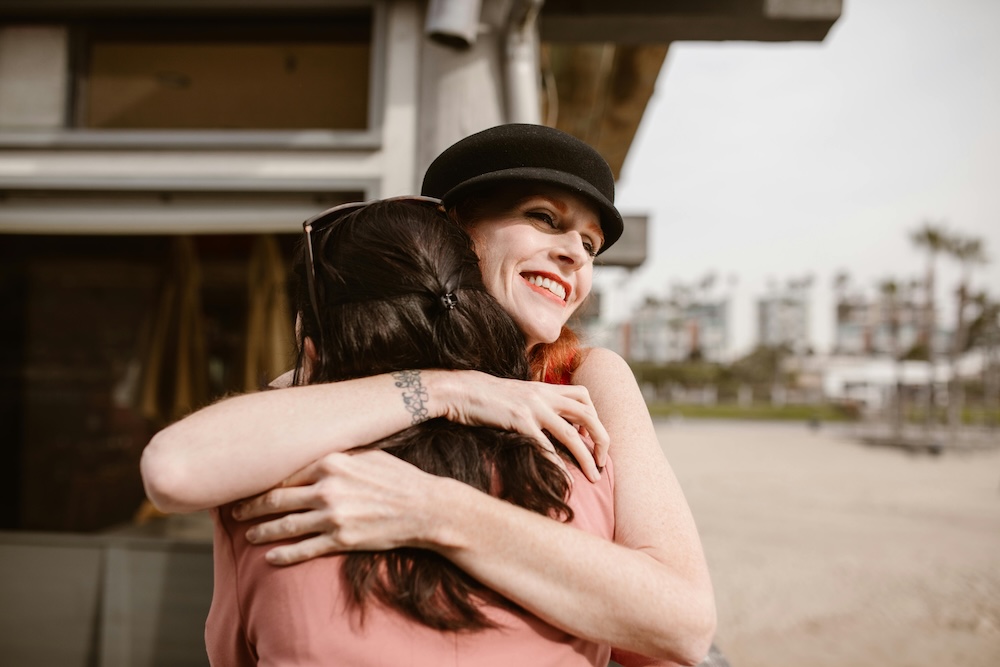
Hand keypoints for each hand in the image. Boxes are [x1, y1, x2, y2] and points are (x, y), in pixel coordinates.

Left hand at [232, 450, 440, 564]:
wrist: (425, 508)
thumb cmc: (397, 477)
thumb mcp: (367, 453)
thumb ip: (337, 452)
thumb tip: (313, 446)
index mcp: (332, 461)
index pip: (285, 471)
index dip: (261, 479)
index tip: (246, 483)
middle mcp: (328, 488)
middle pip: (276, 498)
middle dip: (251, 506)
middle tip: (234, 511)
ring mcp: (333, 516)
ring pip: (285, 525)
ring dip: (262, 531)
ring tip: (248, 535)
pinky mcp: (341, 540)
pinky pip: (304, 550)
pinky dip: (283, 555)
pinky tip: (271, 558)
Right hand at [440, 371, 608, 481]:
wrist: (460, 389)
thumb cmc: (485, 397)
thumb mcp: (516, 394)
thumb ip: (535, 402)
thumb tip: (546, 422)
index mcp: (545, 387)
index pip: (583, 395)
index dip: (593, 416)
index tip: (589, 436)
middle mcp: (544, 395)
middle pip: (588, 414)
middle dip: (602, 439)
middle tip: (603, 461)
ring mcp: (533, 408)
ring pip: (573, 434)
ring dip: (587, 457)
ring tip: (594, 476)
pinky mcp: (520, 422)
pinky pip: (546, 446)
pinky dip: (559, 465)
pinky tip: (565, 479)